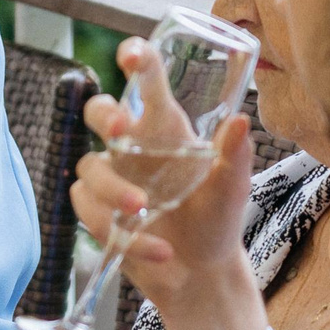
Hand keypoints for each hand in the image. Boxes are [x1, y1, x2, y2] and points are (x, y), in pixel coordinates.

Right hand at [69, 39, 264, 329]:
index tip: (131, 55)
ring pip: (90, 168)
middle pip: (97, 112)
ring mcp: (111, 180)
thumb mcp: (232, 188)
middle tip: (121, 133)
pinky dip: (125, 235)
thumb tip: (240, 121)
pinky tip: (159, 251)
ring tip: (144, 211)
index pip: (144, 83)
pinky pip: (91, 214)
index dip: (135, 60)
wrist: (203, 274)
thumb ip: (234, 155)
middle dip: (104, 116)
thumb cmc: (218, 220)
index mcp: (165, 129)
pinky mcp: (98, 214)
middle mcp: (133, 148)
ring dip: (113, 190)